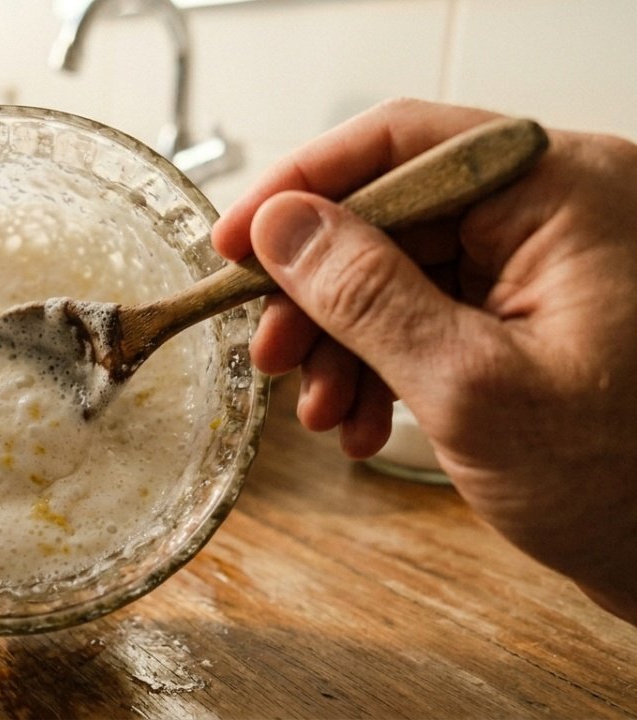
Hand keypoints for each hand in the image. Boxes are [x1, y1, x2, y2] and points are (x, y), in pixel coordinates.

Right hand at [213, 98, 636, 623]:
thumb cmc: (624, 482)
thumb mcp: (470, 385)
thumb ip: (365, 296)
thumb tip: (280, 227)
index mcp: (564, 192)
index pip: (404, 144)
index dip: (301, 186)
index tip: (233, 243)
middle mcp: (555, 211)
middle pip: (391, 215)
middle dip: (317, 295)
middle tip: (266, 351)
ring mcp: (543, 265)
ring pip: (397, 272)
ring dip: (341, 343)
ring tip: (318, 411)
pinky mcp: (529, 316)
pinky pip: (426, 314)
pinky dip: (380, 365)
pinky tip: (358, 421)